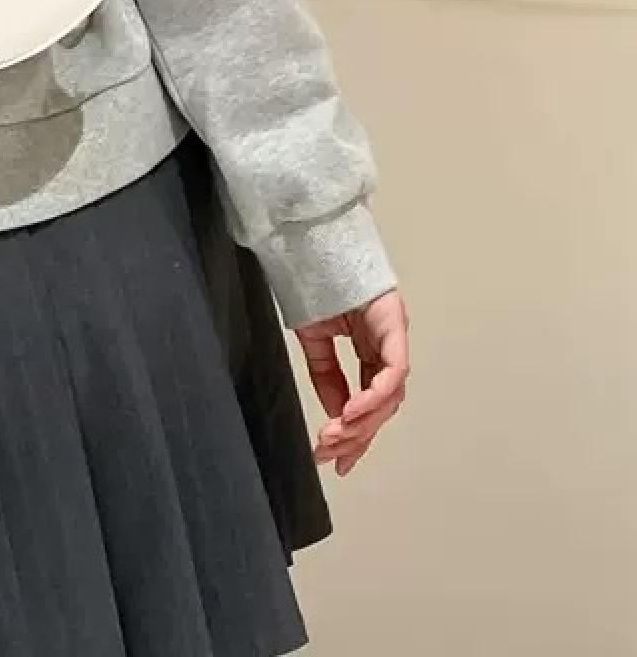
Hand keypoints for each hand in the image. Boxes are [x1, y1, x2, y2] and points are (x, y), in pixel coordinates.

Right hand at [297, 290, 408, 476]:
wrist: (308, 243)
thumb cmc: (313, 282)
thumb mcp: (314, 339)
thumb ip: (326, 375)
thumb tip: (336, 414)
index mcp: (370, 349)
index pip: (370, 400)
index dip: (355, 433)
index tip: (335, 459)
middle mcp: (388, 347)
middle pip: (383, 405)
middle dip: (358, 434)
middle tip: (332, 455)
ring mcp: (394, 335)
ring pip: (391, 394)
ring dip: (364, 421)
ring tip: (336, 436)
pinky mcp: (394, 324)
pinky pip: (392, 369)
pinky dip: (374, 394)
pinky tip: (352, 411)